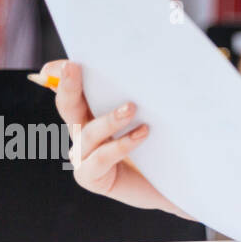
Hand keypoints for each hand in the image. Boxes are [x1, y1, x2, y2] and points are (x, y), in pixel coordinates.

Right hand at [37, 59, 176, 213]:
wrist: (177, 181)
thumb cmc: (167, 143)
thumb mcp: (161, 112)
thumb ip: (152, 91)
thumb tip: (159, 60)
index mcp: (95, 111)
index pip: (74, 90)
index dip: (62, 75)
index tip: (67, 60)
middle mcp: (85, 131)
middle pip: (68, 106)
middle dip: (67, 85)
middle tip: (74, 66)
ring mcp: (85, 155)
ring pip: (87, 133)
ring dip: (109, 118)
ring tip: (132, 108)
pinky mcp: (92, 177)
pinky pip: (99, 159)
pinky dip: (120, 145)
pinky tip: (142, 134)